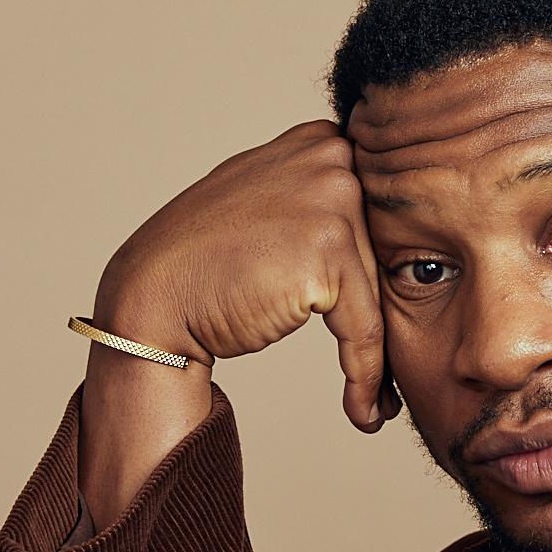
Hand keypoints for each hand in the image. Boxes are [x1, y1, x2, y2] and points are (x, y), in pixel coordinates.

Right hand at [95, 118, 400, 431]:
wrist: (154, 298)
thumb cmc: (207, 261)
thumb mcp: (265, 198)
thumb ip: (315, 193)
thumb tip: (376, 219)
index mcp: (322, 139)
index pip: (382, 215)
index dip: (391, 273)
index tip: (396, 321)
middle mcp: (332, 158)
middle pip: (386, 253)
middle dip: (390, 316)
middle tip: (391, 374)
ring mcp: (333, 200)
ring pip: (379, 294)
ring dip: (378, 359)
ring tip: (376, 402)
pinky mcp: (330, 252)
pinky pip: (365, 328)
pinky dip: (366, 376)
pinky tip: (364, 412)